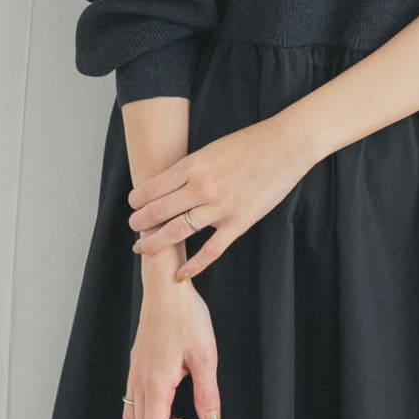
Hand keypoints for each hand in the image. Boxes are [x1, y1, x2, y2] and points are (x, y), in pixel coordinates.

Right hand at [126, 277, 220, 418]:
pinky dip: (138, 416)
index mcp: (156, 382)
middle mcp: (140, 380)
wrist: (165, 290)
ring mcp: (134, 373)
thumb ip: (207, 394)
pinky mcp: (135, 365)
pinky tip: (154, 412)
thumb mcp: (205, 357)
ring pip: (129, 416)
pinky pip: (130, 400)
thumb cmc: (184, 316)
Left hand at [127, 112, 317, 282]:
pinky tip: (181, 275)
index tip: (134, 205)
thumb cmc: (251, 143)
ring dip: (155, 243)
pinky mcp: (238, 222)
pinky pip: (211, 250)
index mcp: (193, 165)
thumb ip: (193, 167)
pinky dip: (194, 265)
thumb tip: (172, 182)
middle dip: (140, 223)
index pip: (152, 188)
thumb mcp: (212, 148)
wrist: (285, 145)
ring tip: (143, 248)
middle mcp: (201, 187)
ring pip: (176, 232)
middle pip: (158, 212)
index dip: (137, 200)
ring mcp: (219, 207)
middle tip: (133, 228)